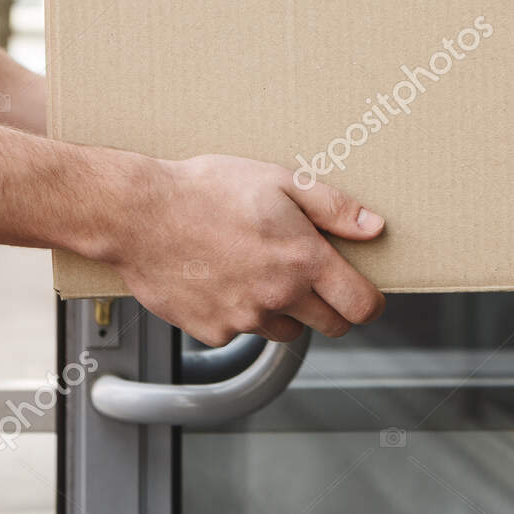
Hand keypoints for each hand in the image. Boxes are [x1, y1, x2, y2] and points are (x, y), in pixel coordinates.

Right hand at [107, 154, 387, 345]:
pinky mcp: (212, 332)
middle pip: (331, 326)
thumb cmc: (205, 190)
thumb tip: (374, 227)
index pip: (361, 306)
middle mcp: (279, 297)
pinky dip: (237, 313)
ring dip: (282, 310)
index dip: (368, 303)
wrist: (139, 214)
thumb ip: (333, 208)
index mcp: (304, 261)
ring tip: (253, 270)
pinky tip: (219, 279)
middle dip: (328, 306)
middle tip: (306, 277)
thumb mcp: (279, 181)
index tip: (360, 295)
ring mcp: (245, 320)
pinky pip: (240, 332)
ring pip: (285, 330)